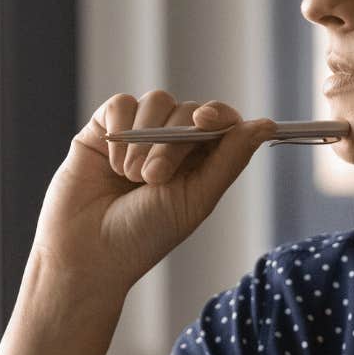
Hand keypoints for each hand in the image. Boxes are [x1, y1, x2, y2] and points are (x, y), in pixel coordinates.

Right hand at [32, 91, 276, 291]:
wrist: (87, 253)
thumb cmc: (144, 236)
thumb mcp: (196, 199)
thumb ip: (229, 159)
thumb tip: (266, 125)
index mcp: (199, 162)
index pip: (220, 120)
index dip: (218, 114)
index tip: (206, 121)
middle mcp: (170, 144)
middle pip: (188, 110)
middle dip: (173, 141)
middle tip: (154, 179)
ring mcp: (136, 134)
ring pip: (156, 102)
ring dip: (146, 140)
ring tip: (132, 178)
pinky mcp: (103, 129)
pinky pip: (121, 105)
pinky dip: (120, 131)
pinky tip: (112, 165)